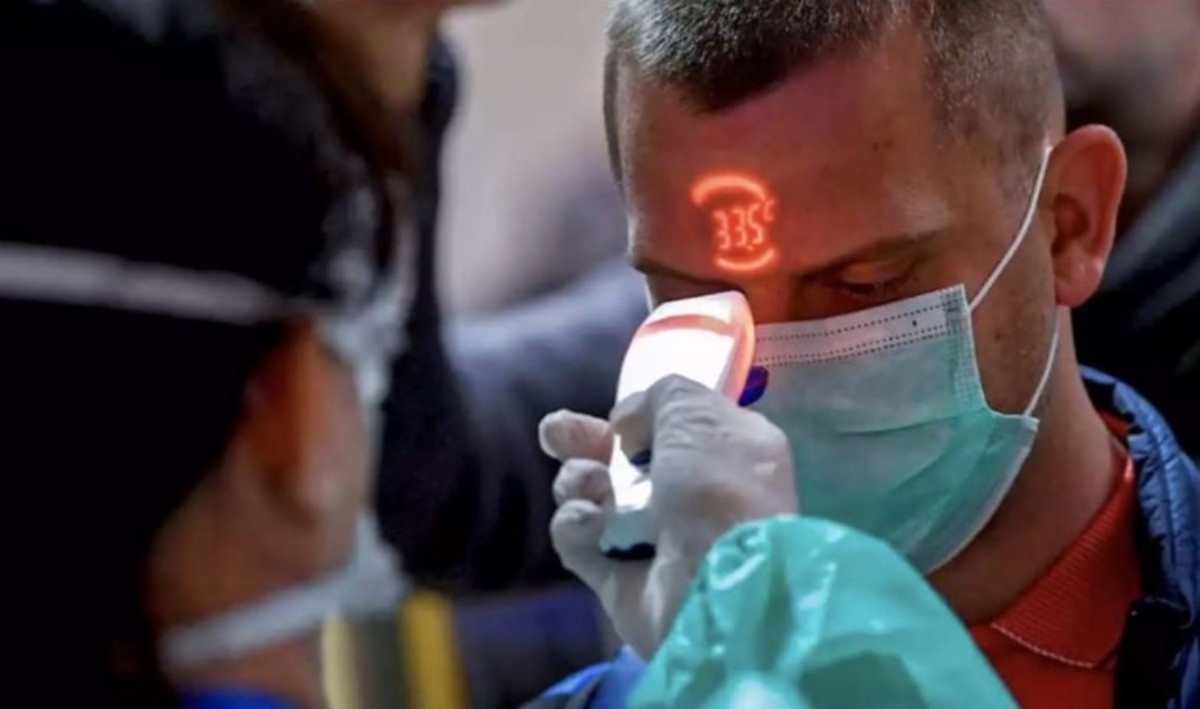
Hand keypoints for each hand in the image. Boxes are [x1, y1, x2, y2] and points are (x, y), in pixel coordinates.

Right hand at [540, 375, 796, 657]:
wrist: (717, 581)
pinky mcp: (617, 578)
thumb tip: (628, 425)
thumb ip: (660, 396)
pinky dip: (577, 524)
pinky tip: (590, 521)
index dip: (639, 416)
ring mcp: (650, 539)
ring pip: (591, 495)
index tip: (620, 415)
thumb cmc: (716, 485)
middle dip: (581, 441)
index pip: (672, 428)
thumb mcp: (695, 411)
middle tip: (555, 433)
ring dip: (579, 479)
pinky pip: (579, 540)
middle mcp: (688, 495)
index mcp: (723, 453)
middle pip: (619, 459)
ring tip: (592, 483)